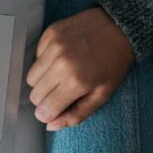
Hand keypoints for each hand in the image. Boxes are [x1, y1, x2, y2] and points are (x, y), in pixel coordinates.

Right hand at [27, 7, 133, 130]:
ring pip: (31, 77)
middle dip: (45, 99)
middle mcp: (61, 63)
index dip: (48, 114)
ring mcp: (54, 46)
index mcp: (76, 82)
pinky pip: (36, 57)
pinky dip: (44, 62)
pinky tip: (62, 58)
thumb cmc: (114, 62)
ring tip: (61, 76)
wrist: (120, 27)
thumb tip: (51, 125)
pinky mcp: (50, 33)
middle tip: (61, 93)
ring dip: (42, 81)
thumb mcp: (103, 94)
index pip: (44, 109)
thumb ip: (76, 114)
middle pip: (34, 94)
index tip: (55, 111)